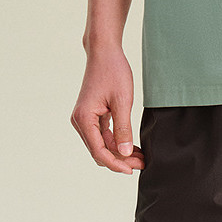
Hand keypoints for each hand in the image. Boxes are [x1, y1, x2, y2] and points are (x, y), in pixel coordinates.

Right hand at [70, 46, 144, 173]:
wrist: (104, 51)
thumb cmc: (113, 71)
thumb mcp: (122, 101)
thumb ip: (123, 129)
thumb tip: (126, 154)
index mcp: (84, 119)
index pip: (99, 151)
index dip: (116, 164)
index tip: (132, 170)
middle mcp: (80, 121)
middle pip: (99, 150)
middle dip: (120, 159)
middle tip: (141, 164)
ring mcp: (84, 118)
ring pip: (102, 143)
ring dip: (119, 151)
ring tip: (140, 157)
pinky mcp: (91, 114)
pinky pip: (103, 133)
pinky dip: (116, 140)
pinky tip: (132, 146)